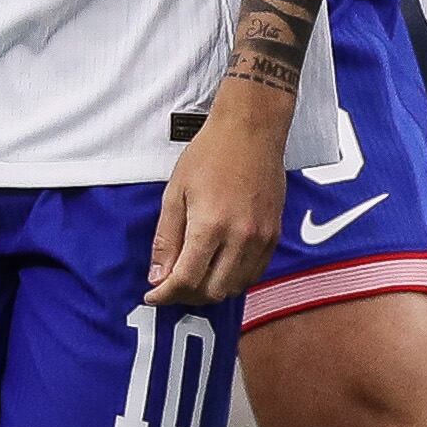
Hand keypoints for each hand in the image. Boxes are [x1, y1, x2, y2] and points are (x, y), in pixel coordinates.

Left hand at [147, 84, 291, 305]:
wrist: (251, 130)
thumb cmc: (210, 154)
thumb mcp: (175, 192)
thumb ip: (166, 238)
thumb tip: (158, 276)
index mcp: (210, 225)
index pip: (186, 279)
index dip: (165, 294)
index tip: (152, 296)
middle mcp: (240, 238)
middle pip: (212, 291)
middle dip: (186, 296)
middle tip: (170, 286)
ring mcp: (261, 239)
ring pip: (235, 287)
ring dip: (211, 291)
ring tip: (193, 278)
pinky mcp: (274, 235)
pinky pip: (254, 274)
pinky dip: (234, 279)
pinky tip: (219, 268)